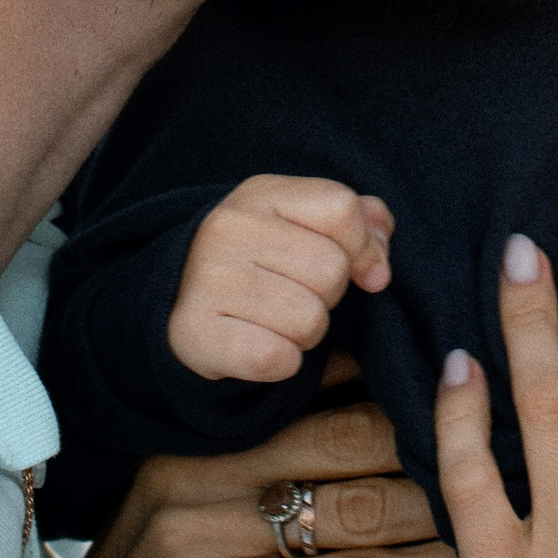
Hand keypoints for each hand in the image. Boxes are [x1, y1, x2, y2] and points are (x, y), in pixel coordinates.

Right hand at [61, 402, 459, 557]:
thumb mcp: (189, 490)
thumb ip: (258, 442)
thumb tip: (356, 376)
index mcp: (199, 441)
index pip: (309, 390)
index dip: (387, 380)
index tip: (449, 374)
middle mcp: (202, 478)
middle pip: (343, 440)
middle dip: (423, 436)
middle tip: (493, 429)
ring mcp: (213, 541)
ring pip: (356, 509)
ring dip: (434, 506)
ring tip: (488, 495)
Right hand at [170, 176, 394, 382]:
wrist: (178, 295)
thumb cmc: (260, 259)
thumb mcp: (302, 222)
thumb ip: (356, 223)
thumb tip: (379, 263)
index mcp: (261, 194)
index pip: (342, 210)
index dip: (364, 247)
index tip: (359, 270)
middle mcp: (227, 229)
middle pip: (331, 270)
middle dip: (327, 294)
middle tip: (294, 294)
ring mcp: (207, 279)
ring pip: (309, 320)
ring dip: (305, 332)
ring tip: (275, 320)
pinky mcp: (194, 332)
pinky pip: (277, 359)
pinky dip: (282, 363)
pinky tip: (260, 346)